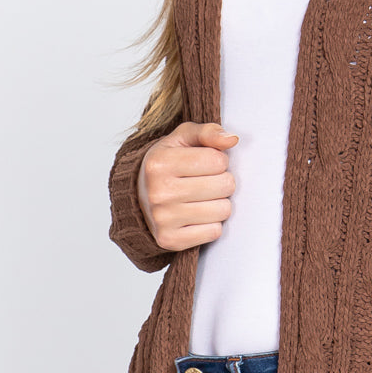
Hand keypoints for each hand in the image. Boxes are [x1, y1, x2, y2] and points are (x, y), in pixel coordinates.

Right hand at [137, 121, 239, 250]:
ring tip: (203, 198)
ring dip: (219, 203)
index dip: (218, 161)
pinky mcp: (170, 240)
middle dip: (222, 182)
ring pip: (223, 210)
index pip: (218, 160)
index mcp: (160, 162)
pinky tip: (197, 216)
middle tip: (206, 182)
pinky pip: (214, 232)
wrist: (140, 197)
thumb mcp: (182, 139)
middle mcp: (159, 191)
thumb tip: (231, 140)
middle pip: (224, 185)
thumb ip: (208, 132)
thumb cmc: (168, 164)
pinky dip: (212, 224)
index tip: (205, 164)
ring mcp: (163, 219)